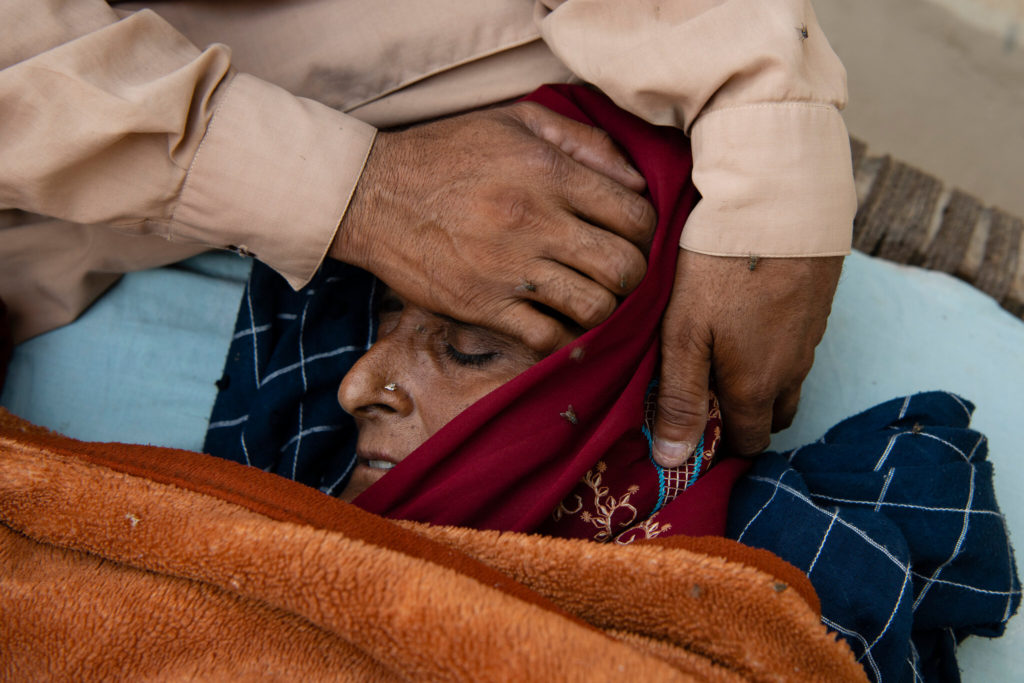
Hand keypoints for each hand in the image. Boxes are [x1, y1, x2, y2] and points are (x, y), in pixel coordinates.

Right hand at [330, 101, 656, 350]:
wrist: (372, 195)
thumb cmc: (447, 153)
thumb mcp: (515, 121)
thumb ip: (584, 142)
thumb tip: (637, 180)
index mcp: (549, 173)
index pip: (635, 215)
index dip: (645, 231)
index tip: (629, 236)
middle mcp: (535, 222)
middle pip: (624, 268)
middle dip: (632, 275)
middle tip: (615, 272)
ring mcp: (508, 269)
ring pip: (594, 308)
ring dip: (603, 309)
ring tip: (588, 297)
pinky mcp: (481, 307)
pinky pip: (547, 338)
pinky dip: (564, 338)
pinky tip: (558, 321)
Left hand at [652, 251, 842, 462]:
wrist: (782, 204)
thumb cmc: (721, 270)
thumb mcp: (685, 335)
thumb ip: (680, 399)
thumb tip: (673, 462)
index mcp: (757, 387)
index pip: (749, 442)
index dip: (723, 444)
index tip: (695, 427)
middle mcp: (792, 371)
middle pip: (772, 416)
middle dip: (744, 416)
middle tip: (705, 390)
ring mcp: (810, 338)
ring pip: (787, 379)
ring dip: (759, 380)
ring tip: (722, 352)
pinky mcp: (818, 307)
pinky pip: (797, 345)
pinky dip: (774, 346)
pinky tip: (747, 317)